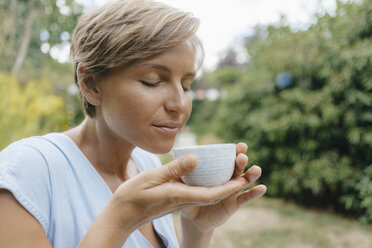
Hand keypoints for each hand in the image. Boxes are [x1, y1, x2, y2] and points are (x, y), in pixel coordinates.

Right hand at [108, 154, 247, 230]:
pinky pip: (195, 192)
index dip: (229, 188)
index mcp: (180, 196)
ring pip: (205, 194)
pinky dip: (206, 184)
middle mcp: (183, 201)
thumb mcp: (152, 178)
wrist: (121, 216)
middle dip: (229, 184)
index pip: (211, 195)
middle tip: (242, 171)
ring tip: (231, 170)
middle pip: (212, 195)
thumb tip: (196, 159)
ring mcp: (179, 202)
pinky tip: (206, 174)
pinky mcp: (174, 200)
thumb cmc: (132, 196)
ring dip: (220, 184)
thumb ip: (174, 169)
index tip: (243, 180)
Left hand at [179, 143, 266, 231]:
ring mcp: (231, 190)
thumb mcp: (180, 183)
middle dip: (241, 161)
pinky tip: (262, 188)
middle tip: (242, 156)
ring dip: (251, 175)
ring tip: (256, 170)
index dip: (233, 151)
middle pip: (236, 167)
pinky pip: (245, 198)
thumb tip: (189, 158)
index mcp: (215, 170)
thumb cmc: (186, 196)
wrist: (191, 218)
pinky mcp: (233, 203)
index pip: (226, 158)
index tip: (239, 146)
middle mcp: (226, 178)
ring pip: (243, 181)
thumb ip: (181, 172)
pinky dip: (254, 193)